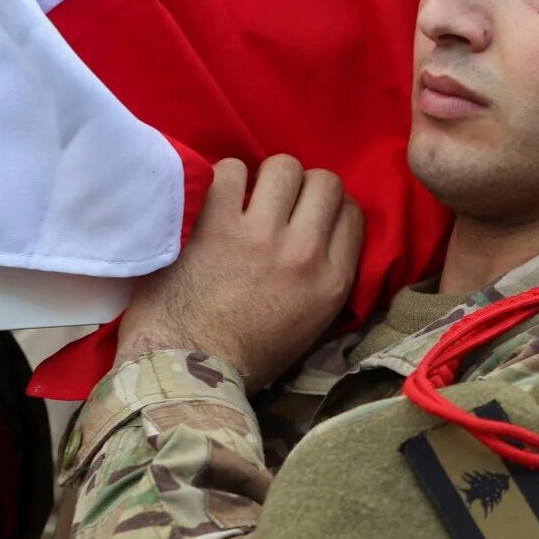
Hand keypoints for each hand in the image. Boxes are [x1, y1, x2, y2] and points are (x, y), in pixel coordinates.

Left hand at [115, 155, 363, 391]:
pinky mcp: (214, 225)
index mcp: (332, 281)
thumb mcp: (312, 327)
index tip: (310, 215)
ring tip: (247, 196)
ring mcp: (258, 235)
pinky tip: (216, 198)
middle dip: (304, 186)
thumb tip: (324, 238)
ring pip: (283, 167)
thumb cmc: (247, 356)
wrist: (186, 372)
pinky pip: (231, 170)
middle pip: (325, 182)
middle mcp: (303, 252)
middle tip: (279, 202)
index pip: (352, 212)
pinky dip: (225, 178)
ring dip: (265, 177)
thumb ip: (327, 279)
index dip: (332, 207)